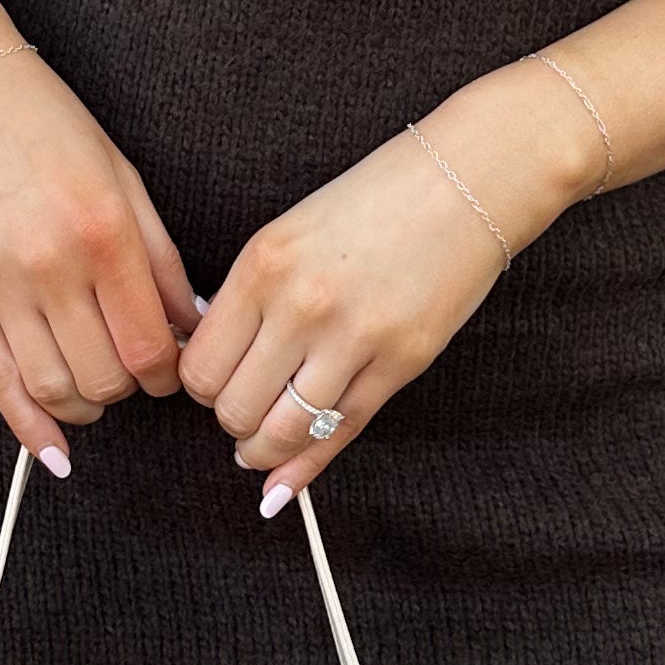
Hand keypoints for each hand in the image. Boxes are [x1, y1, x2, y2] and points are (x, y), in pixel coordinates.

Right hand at [0, 0, 198, 477]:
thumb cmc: (44, 122)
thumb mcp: (123, 177)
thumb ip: (159, 259)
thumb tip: (192, 327)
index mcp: (103, 231)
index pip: (152, 345)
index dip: (172, 374)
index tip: (174, 371)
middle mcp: (49, 264)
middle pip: (106, 377)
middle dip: (130, 389)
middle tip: (133, 373)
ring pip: (53, 388)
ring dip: (85, 407)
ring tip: (96, 391)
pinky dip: (27, 424)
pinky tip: (51, 447)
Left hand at [180, 71, 599, 516]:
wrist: (465, 182)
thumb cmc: (374, 201)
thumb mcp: (291, 233)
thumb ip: (249, 297)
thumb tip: (211, 363)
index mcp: (263, 265)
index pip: (199, 363)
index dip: (198, 386)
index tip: (212, 383)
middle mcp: (302, 305)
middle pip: (233, 407)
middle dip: (231, 421)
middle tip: (243, 412)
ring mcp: (355, 338)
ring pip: (282, 432)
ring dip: (265, 450)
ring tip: (264, 444)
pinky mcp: (401, 364)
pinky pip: (339, 433)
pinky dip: (305, 467)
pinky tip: (285, 481)